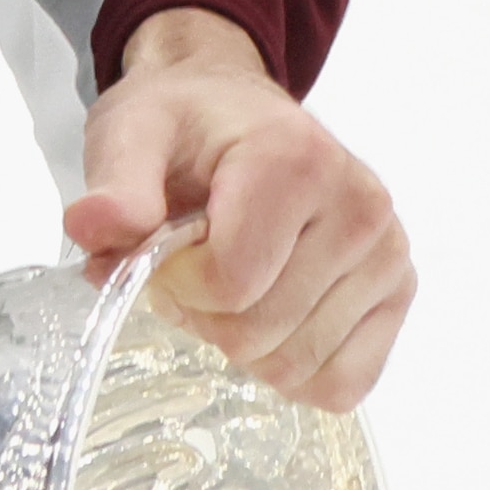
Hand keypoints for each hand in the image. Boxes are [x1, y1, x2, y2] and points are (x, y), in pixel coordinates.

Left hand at [66, 11, 409, 412]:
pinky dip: (294, 370)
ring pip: (298, 365)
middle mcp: (360, 208)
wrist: (234, 108)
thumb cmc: (184, 125)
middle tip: (191, 270)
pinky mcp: (397, 291)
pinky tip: (270, 318)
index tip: (162, 252)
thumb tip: (93, 228)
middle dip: (204, 315)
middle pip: (261, 331)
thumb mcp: (132, 135)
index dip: (176, 285)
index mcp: (296, 162)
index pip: (230, 282)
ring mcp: (387, 254)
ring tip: (230, 284)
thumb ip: (114, 187)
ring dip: (244, 344)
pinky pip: (344, 382)